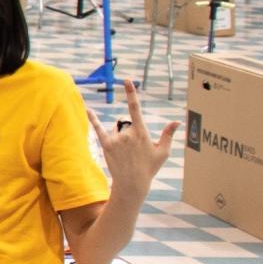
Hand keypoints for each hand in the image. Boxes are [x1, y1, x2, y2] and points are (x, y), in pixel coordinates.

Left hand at [90, 80, 176, 194]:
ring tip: (125, 153)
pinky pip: (98, 129)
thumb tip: (176, 121)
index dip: (131, 93)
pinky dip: (93, 119)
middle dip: (131, 133)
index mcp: (142, 132)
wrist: (132, 183)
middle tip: (135, 151)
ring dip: (120, 136)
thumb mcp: (163, 152)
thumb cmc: (149, 168)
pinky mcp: (106, 145)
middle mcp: (127, 133)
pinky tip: (88, 109)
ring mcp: (115, 139)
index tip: (127, 80)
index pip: (135, 108)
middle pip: (126, 123)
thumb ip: (168, 135)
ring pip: (116, 129)